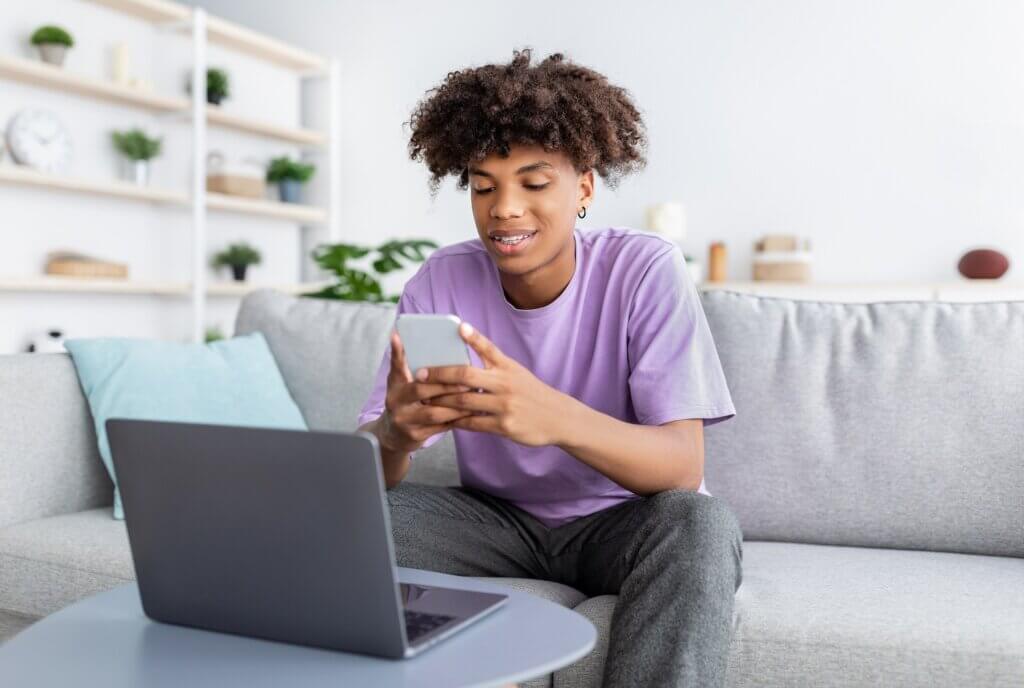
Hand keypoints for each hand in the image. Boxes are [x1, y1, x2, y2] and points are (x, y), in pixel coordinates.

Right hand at [379, 330, 474, 454]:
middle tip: (467, 380)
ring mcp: (404, 420)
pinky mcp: (415, 435)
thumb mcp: (401, 383)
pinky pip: (440, 427)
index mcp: (394, 385)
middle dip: (446, 385)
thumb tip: (401, 335)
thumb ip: (405, 364)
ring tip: (473, 396)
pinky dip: (456, 419)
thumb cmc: (404, 402)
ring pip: (433, 412)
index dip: (398, 352)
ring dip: (456, 404)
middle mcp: (395, 401)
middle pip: (420, 390)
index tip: (399, 335)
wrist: (393, 435)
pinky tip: (470, 412)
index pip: (397, 366)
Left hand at [415, 322, 572, 446]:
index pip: (488, 348)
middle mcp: (505, 384)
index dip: (472, 337)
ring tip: (424, 398)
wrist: (557, 418)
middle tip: (421, 375)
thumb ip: (492, 359)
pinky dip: (455, 421)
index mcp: (507, 368)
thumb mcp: (516, 371)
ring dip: (441, 400)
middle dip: (440, 375)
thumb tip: (466, 338)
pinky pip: (472, 423)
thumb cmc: (531, 392)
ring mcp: (504, 406)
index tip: (457, 327)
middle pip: (467, 375)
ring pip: (464, 401)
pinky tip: (443, 418)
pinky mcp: (503, 426)